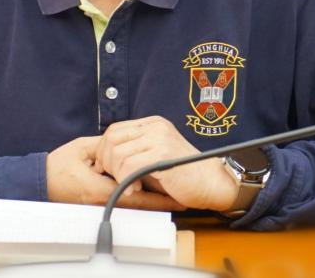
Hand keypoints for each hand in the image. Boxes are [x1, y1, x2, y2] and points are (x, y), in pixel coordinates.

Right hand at [45, 135, 184, 210]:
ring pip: (132, 205)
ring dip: (151, 201)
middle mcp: (102, 200)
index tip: (176, 194)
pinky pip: (123, 202)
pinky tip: (148, 193)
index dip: (158, 195)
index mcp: (99, 188)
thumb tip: (126, 142)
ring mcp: (100, 204)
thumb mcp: (83, 148)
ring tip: (171, 196)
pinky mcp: (98, 203)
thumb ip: (106, 145)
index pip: (136, 193)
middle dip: (160, 201)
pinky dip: (137, 198)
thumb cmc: (58, 166)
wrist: (40, 182)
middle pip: (138, 204)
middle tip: (182, 197)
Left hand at [92, 116, 238, 211]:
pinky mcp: (163, 153)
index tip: (105, 168)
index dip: (104, 150)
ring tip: (130, 186)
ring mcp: (160, 138)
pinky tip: (135, 189)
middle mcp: (155, 126)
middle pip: (112, 138)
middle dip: (107, 162)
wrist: (212, 183)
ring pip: (118, 153)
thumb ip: (134, 152)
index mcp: (153, 123)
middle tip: (115, 179)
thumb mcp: (155, 156)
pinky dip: (126, 181)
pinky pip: (130, 165)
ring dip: (118, 174)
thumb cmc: (183, 175)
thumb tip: (103, 160)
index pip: (115, 129)